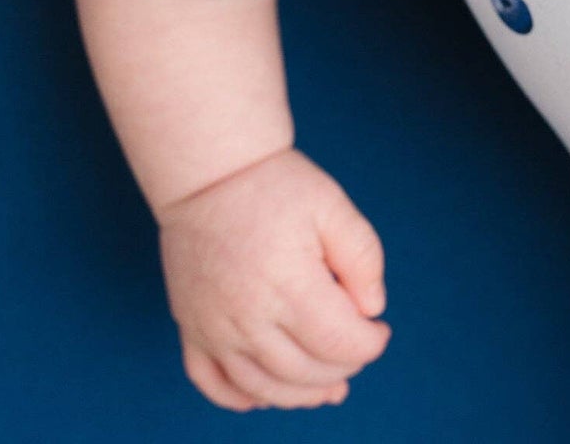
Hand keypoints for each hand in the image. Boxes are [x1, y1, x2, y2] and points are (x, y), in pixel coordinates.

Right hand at [157, 145, 391, 410]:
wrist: (209, 172)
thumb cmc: (275, 185)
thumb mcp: (332, 205)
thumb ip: (362, 257)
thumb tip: (371, 309)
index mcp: (288, 283)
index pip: (338, 343)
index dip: (369, 344)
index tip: (378, 328)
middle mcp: (247, 315)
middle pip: (304, 372)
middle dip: (342, 368)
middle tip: (355, 348)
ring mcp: (214, 327)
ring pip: (264, 388)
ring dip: (302, 394)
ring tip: (329, 385)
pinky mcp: (191, 328)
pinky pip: (213, 384)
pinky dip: (243, 398)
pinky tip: (270, 391)